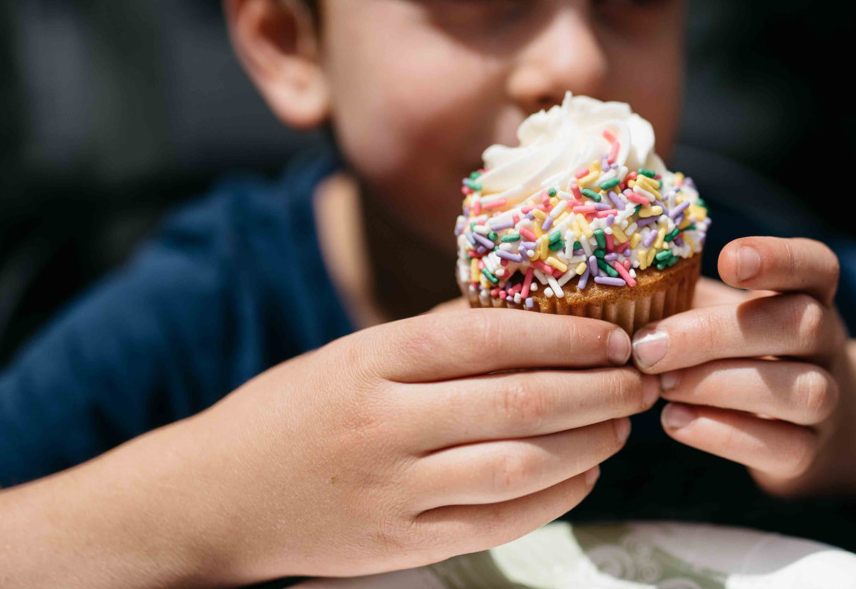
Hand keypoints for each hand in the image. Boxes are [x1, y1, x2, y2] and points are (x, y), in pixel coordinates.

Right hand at [170, 310, 657, 580]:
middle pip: (520, 401)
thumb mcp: (349, 355)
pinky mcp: (398, 544)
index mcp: (371, 359)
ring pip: (519, 465)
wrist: (212, 499)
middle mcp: (383, 423)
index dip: (566, 335)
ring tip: (621, 424)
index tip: (616, 333)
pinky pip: (497, 522)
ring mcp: (392, 490)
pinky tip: (581, 476)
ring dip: (588, 444)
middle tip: (644, 378)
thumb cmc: (291, 413)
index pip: (490, 336)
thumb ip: (432, 338)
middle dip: (600, 389)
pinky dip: (553, 499)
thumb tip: (527, 311)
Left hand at [632, 237, 850, 496]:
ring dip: (721, 386)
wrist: (791, 422)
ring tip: (662, 387)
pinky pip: (785, 447)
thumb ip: (688, 297)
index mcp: (810, 293)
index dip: (777, 258)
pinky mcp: (811, 451)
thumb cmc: (738, 348)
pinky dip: (724, 435)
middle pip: (800, 325)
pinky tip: (676, 420)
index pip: (815, 264)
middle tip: (649, 348)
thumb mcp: (720, 311)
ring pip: (802, 390)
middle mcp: (829, 342)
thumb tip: (623, 290)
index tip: (728, 260)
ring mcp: (829, 400)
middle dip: (716, 335)